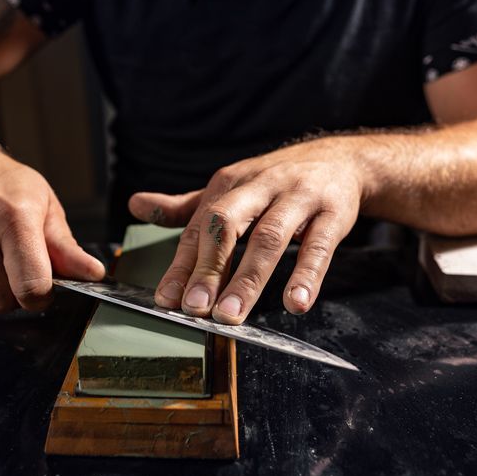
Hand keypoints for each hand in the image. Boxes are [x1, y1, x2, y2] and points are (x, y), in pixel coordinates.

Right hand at [0, 136, 105, 312]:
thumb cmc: (1, 183)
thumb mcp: (43, 203)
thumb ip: (66, 246)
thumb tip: (94, 275)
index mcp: (12, 217)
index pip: (31, 288)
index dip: (42, 295)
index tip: (43, 284)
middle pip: (1, 304)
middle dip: (13, 295)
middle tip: (13, 266)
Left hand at [128, 137, 363, 323]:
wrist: (342, 160)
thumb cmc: (277, 182)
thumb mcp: (231, 188)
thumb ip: (186, 206)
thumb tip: (134, 205)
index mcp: (229, 184)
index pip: (200, 227)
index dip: (182, 264)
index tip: (166, 300)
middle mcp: (260, 186)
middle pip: (228, 225)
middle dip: (209, 268)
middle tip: (195, 309)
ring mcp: (298, 197)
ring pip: (270, 237)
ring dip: (249, 279)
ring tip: (232, 315)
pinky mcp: (333, 212)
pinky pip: (319, 246)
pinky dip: (307, 275)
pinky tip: (295, 303)